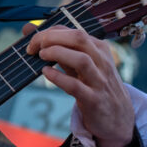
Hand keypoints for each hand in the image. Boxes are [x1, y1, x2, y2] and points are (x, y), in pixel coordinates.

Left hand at [25, 24, 134, 146]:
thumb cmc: (93, 85)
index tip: (33, 40)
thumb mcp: (78, 64)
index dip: (50, 32)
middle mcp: (101, 61)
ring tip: (41, 56)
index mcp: (99, 48)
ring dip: (57, 53)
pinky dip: (58, 77)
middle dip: (52, 38)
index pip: (73, 30)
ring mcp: (99, 81)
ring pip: (81, 60)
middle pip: (79, 38)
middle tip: (34, 47)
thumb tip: (28, 28)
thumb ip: (56, 46)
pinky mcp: (94, 100)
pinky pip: (76, 86)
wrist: (118, 119)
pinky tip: (46, 73)